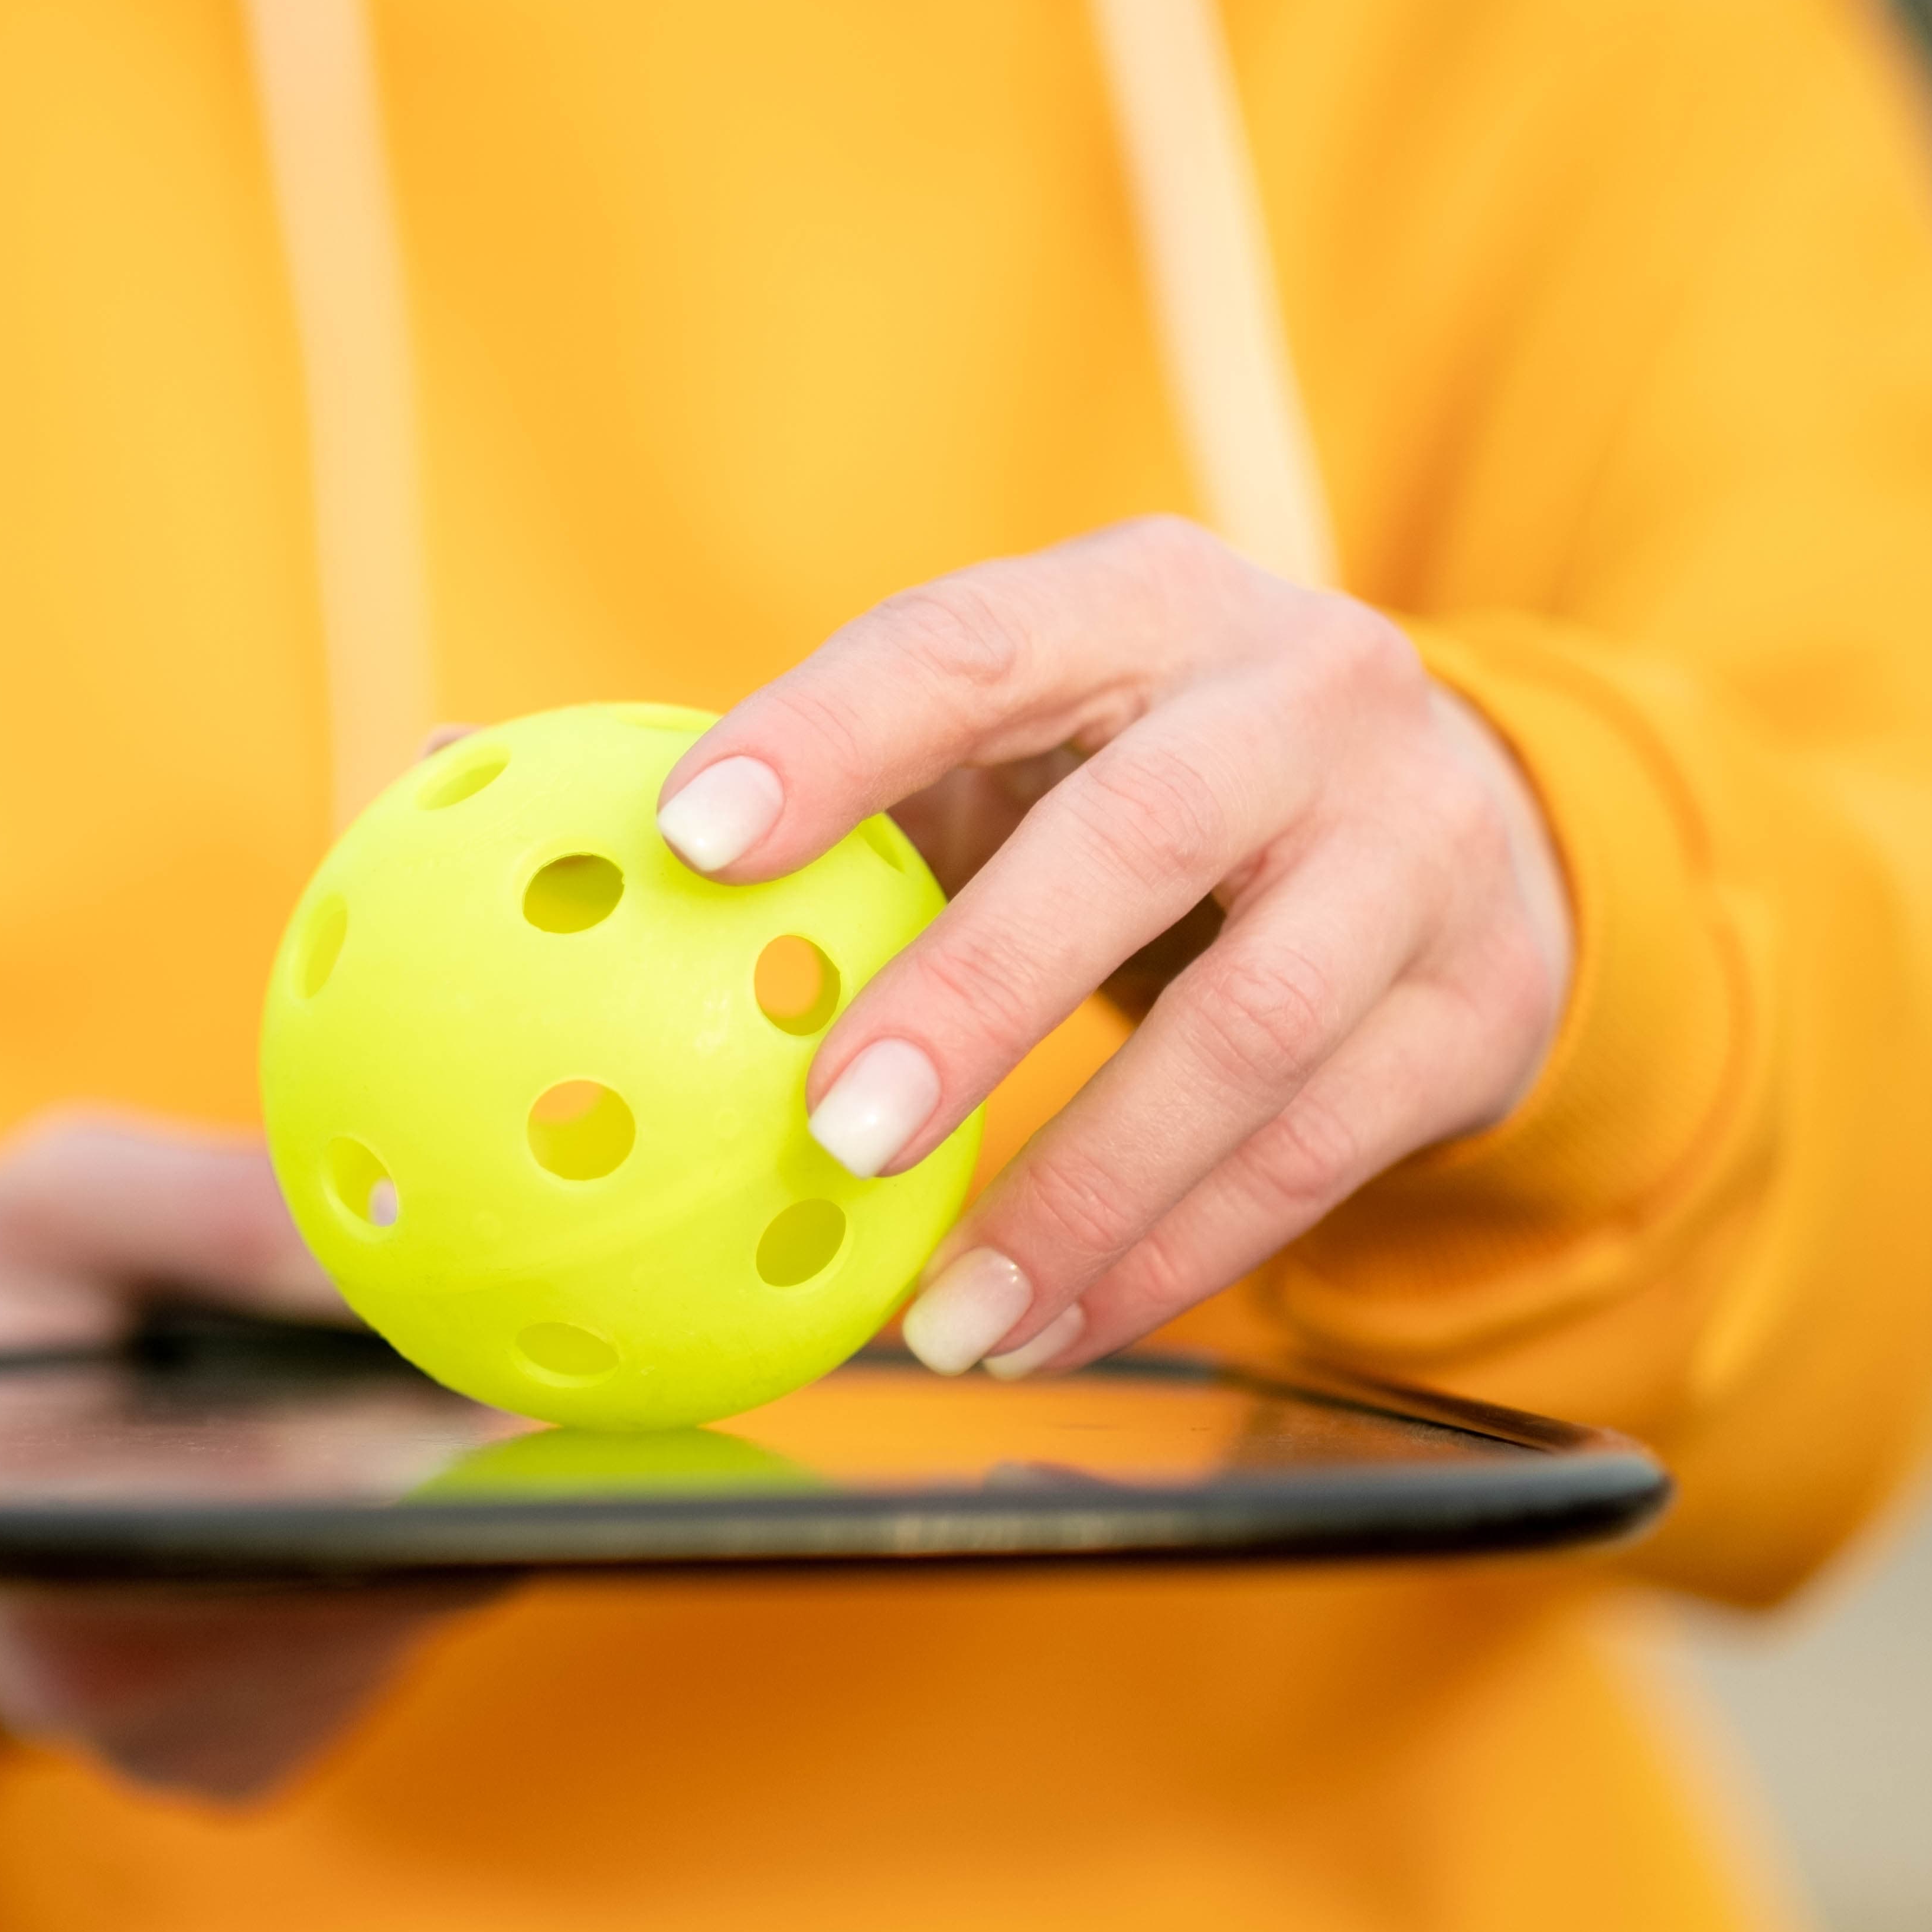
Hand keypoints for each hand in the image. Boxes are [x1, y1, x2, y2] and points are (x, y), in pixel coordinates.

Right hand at [0, 1112, 493, 1803]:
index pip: (322, 1510)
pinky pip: (378, 1638)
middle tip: (528, 1330)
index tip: (546, 1353)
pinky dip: (387, 1542)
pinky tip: (339, 1467)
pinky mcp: (244, 1765)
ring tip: (396, 1381)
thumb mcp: (46, 1203)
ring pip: (410, 1603)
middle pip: (401, 1568)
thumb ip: (215, 1207)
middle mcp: (135, 1705)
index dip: (459, 1431)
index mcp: (62, 1574)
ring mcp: (195, 1750)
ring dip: (428, 1488)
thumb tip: (407, 1236)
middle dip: (466, 1446)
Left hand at [652, 517, 1571, 1377]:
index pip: (975, 640)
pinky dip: (1166, 1261)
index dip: (834, 731)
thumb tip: (458, 768)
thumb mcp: (1013, 734)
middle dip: (981, 991)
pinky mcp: (1473, 1005)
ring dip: (1084, 1192)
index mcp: (1144, 599)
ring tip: (941, 1317)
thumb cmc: (1143, 782)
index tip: (692, 838)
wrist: (1473, 820)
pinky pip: (1315, 1158)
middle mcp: (1304, 695)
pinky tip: (1046, 1332)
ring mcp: (1413, 850)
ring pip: (1252, 1034)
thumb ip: (806, 774)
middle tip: (837, 1129)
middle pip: (1138, 838)